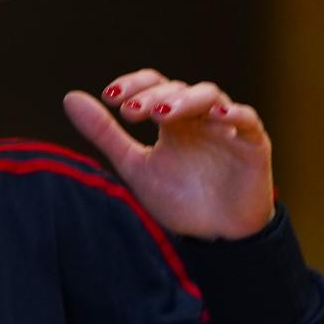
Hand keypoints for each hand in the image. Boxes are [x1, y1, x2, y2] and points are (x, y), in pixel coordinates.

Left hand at [62, 69, 273, 238]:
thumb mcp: (135, 167)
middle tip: (131, 113)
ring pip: (209, 96)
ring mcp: (227, 126)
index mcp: (172, 118)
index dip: (135, 85)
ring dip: (186, 101)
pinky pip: (247, 120)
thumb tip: (70, 97)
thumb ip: (105, 134)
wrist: (215, 238)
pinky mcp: (253, 142)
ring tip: (162, 115)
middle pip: (178, 89)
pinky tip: (219, 116)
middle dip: (154, 98)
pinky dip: (235, 114)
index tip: (110, 97)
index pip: (154, 85)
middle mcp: (199, 116)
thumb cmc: (179, 200)